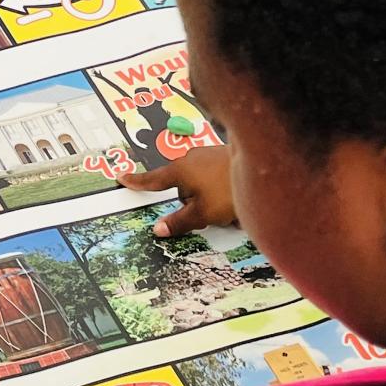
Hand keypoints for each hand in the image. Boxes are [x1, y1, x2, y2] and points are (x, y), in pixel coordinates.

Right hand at [118, 146, 235, 237]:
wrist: (264, 167)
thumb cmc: (227, 190)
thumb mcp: (201, 214)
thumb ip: (179, 222)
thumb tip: (157, 230)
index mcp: (179, 171)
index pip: (151, 180)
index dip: (136, 182)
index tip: (121, 178)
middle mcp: (190, 159)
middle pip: (183, 188)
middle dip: (193, 204)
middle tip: (211, 216)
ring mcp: (207, 156)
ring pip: (201, 185)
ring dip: (210, 199)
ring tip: (230, 210)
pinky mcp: (223, 157)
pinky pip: (216, 179)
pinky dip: (222, 191)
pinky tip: (237, 198)